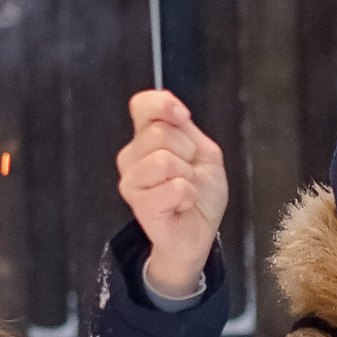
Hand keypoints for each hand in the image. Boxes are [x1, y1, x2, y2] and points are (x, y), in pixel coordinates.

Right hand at [118, 88, 229, 295]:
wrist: (200, 231)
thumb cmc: (200, 193)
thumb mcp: (203, 151)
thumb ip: (186, 128)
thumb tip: (174, 110)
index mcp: (147, 138)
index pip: (142, 104)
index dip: (163, 105)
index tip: (183, 118)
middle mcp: (132, 157)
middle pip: (159, 132)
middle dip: (187, 151)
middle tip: (189, 171)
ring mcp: (132, 182)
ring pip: (163, 160)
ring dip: (187, 175)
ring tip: (185, 188)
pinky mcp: (141, 206)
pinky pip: (174, 188)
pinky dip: (188, 195)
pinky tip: (182, 203)